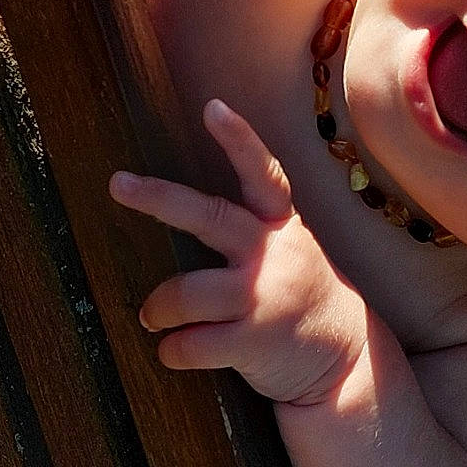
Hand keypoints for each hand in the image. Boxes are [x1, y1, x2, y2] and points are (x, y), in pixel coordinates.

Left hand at [109, 100, 367, 404]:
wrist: (347, 359)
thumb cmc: (298, 297)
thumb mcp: (289, 249)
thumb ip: (249, 227)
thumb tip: (177, 206)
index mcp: (281, 227)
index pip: (263, 175)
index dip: (239, 140)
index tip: (213, 107)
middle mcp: (273, 256)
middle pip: (210, 218)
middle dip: (159, 199)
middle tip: (118, 184)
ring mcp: (264, 299)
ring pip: (184, 294)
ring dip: (157, 308)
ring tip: (152, 317)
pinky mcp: (254, 343)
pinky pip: (188, 344)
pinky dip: (171, 350)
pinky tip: (175, 350)